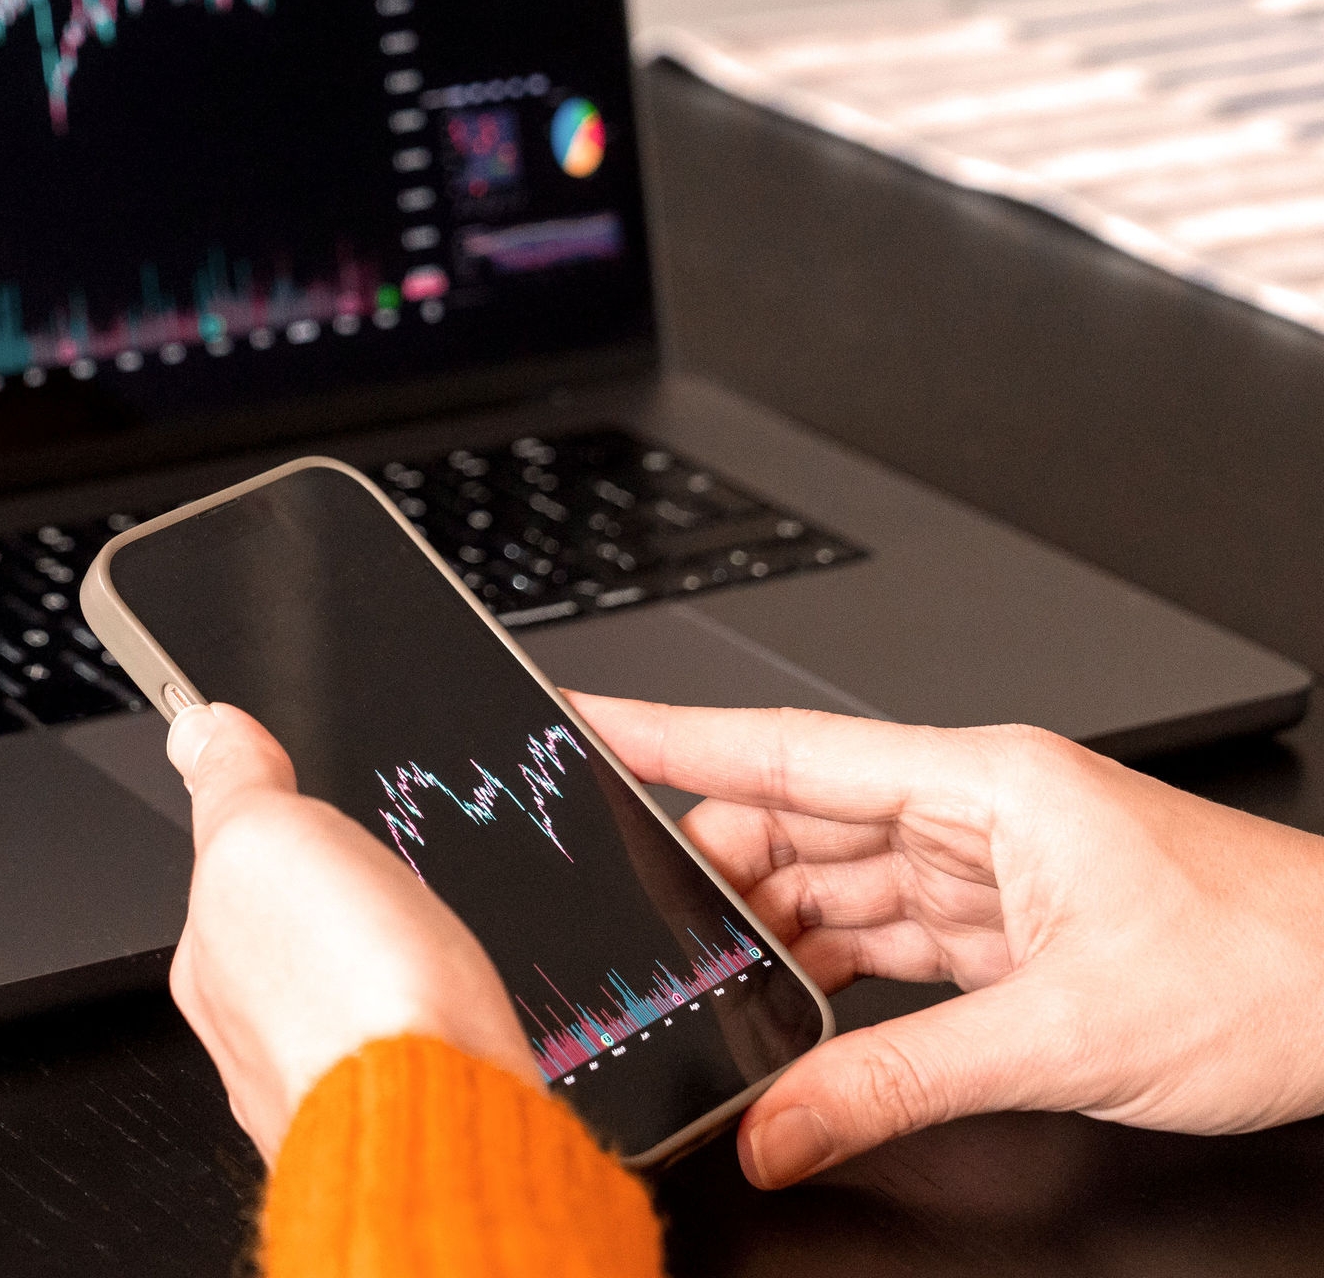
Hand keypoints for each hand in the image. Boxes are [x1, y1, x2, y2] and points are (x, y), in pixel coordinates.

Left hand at [165, 703, 542, 1159]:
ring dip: (378, 956)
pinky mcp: (405, 1102)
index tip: (301, 784)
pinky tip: (443, 1000)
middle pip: (288, 928)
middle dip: (329, 894)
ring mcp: (327, 1071)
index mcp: (209, 955)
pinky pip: (400, 1030)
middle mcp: (253, 1025)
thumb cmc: (348, 1000)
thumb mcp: (266, 839)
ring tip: (413, 931)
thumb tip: (199, 727)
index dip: (275, 812)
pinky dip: (417, 1008)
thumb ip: (233, 786)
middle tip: (375, 862)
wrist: (441, 1126)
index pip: (227, 859)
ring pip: (344, 985)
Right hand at [569, 694, 1323, 1188]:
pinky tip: (790, 1004)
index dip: (669, 732)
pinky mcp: (1008, 921)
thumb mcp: (1062, 1036)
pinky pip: (885, 930)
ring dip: (771, 927)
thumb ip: (899, 1080)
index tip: (582, 714)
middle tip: (632, 911)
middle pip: (797, 816)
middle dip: (712, 863)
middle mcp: (975, 808)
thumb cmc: (1269, 968)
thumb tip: (781, 1124)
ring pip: (836, 877)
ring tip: (702, 972)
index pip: (785, 748)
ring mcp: (990, 864)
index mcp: (982, 785)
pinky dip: (832, 968)